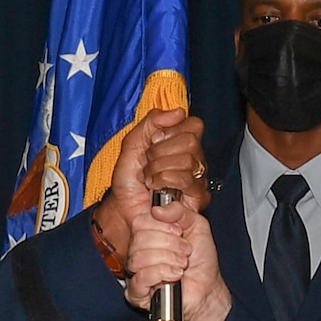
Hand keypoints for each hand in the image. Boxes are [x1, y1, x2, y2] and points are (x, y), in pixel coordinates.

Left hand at [95, 109, 208, 257]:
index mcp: (180, 142)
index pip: (193, 124)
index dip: (170, 131)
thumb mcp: (132, 144)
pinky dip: (165, 181)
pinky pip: (187, 180)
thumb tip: (178, 112)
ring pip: (189, 160)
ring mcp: (197, 177)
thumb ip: (151, 123)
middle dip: (161, 152)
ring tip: (150, 178)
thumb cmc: (129, 181)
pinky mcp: (197, 196)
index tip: (153, 143)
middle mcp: (193, 158)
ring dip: (160, 169)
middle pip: (191, 141)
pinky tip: (157, 188)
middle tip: (149, 163)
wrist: (123, 208)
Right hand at [129, 202, 233, 320]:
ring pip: (139, 257)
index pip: (140, 221)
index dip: (163, 226)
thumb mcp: (197, 225)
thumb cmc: (202, 261)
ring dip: (168, 260)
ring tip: (181, 264)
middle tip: (185, 251)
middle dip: (170, 244)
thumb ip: (179, 211)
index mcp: (150, 233)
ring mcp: (137, 271)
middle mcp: (140, 251)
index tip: (179, 232)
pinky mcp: (137, 292)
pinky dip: (161, 274)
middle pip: (139, 238)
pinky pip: (140, 277)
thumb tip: (157, 209)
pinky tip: (174, 275)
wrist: (208, 289)